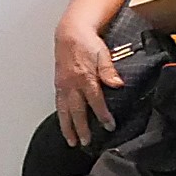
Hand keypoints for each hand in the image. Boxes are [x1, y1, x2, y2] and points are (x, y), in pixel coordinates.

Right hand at [54, 23, 121, 147]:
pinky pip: (59, 104)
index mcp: (84, 76)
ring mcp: (63, 85)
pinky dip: (61, 116)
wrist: (70, 33)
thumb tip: (117, 84)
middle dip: (81, 128)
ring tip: (71, 141)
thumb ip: (109, 71)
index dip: (102, 115)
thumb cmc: (87, 42)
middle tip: (85, 142)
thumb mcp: (102, 54)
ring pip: (64, 110)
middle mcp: (72, 83)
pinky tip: (64, 123)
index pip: (95, 100)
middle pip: (76, 110)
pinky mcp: (58, 84)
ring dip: (67, 127)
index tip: (109, 126)